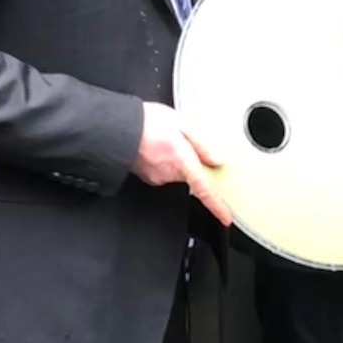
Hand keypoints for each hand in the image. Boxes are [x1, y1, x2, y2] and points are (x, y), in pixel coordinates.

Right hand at [133, 102, 231, 224]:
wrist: (117, 128)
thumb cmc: (146, 123)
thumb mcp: (182, 124)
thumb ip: (202, 144)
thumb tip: (217, 159)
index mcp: (183, 162)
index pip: (205, 191)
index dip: (217, 206)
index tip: (225, 218)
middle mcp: (169, 174)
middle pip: (190, 175)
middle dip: (190, 162)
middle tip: (181, 142)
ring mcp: (156, 177)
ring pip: (175, 172)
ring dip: (175, 159)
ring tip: (165, 140)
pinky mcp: (146, 176)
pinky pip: (161, 170)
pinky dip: (162, 160)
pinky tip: (156, 146)